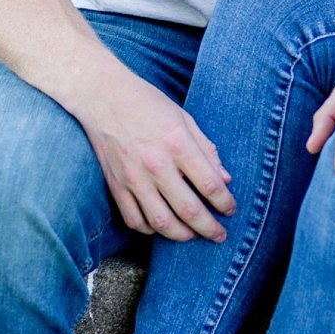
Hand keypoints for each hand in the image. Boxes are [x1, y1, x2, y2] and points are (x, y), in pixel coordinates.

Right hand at [77, 68, 233, 241]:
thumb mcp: (185, 119)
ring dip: (182, 235)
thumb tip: (225, 179)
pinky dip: (150, 230)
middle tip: (220, 235)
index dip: (225, 203)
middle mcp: (156, 165)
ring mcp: (133, 178)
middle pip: (189, 210)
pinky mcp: (116, 185)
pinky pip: (134, 219)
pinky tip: (162, 227)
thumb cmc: (148, 104)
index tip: (231, 210)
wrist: (103, 97)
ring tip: (194, 236)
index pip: (210, 185)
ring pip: (161, 222)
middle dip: (209, 228)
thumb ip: (206, 150)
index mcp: (178, 144)